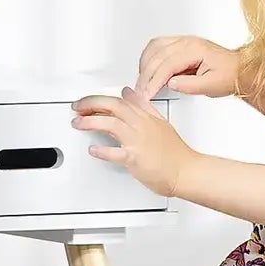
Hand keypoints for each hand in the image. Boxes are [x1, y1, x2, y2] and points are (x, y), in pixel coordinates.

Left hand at [72, 89, 196, 198]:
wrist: (188, 172)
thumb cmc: (176, 153)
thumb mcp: (161, 122)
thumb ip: (144, 107)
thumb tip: (130, 93)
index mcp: (146, 116)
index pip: (120, 100)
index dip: (100, 98)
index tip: (87, 101)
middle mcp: (141, 126)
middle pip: (112, 106)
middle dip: (90, 103)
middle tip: (76, 107)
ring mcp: (138, 141)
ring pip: (111, 124)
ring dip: (90, 122)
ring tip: (77, 123)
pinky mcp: (135, 158)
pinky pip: (115, 152)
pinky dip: (102, 151)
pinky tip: (92, 149)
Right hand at [134, 35, 239, 101]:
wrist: (237, 69)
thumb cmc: (228, 76)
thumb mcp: (212, 86)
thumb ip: (190, 85)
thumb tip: (170, 83)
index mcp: (195, 49)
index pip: (167, 64)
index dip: (154, 80)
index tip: (146, 94)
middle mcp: (187, 42)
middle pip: (157, 56)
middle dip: (145, 76)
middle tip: (141, 92)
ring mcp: (182, 41)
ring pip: (154, 47)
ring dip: (145, 64)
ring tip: (143, 82)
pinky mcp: (179, 43)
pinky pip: (157, 45)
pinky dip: (148, 57)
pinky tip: (147, 68)